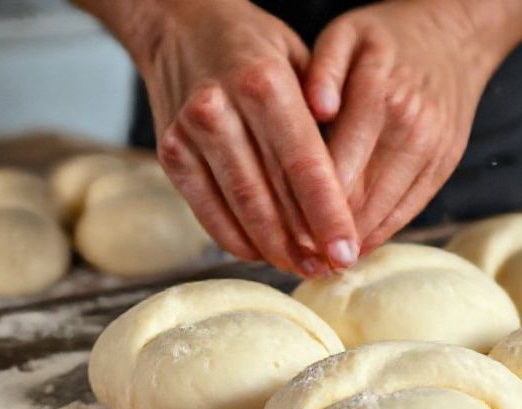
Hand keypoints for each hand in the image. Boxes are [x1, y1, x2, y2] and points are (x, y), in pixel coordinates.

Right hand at [137, 1, 358, 274]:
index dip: (328, 215)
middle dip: (304, 241)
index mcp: (265, 83)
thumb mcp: (302, 66)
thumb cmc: (257, 51)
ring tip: (304, 268)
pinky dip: (237, 239)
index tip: (347, 251)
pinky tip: (264, 253)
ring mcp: (189, 134)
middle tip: (331, 269)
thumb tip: (352, 195)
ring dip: (274, 248)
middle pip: (272, 194)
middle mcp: (221, 108)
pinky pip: (207, 212)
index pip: (304, 165)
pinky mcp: (170, 154)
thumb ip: (324, 122)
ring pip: (240, 209)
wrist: (181, 26)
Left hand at [303, 1, 501, 252]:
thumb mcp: (346, 33)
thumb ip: (322, 69)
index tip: (278, 236)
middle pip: (360, 202)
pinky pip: (411, 211)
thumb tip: (315, 110)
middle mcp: (412, 129)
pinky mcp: (446, 165)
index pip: (333, 170)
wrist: (458, 34)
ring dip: (353, 242)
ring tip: (320, 263)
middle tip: (295, 261)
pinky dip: (381, 232)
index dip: (303, 209)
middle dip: (325, 235)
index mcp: (379, 96)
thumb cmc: (388, 35)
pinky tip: (355, 244)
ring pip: (386, 214)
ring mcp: (434, 151)